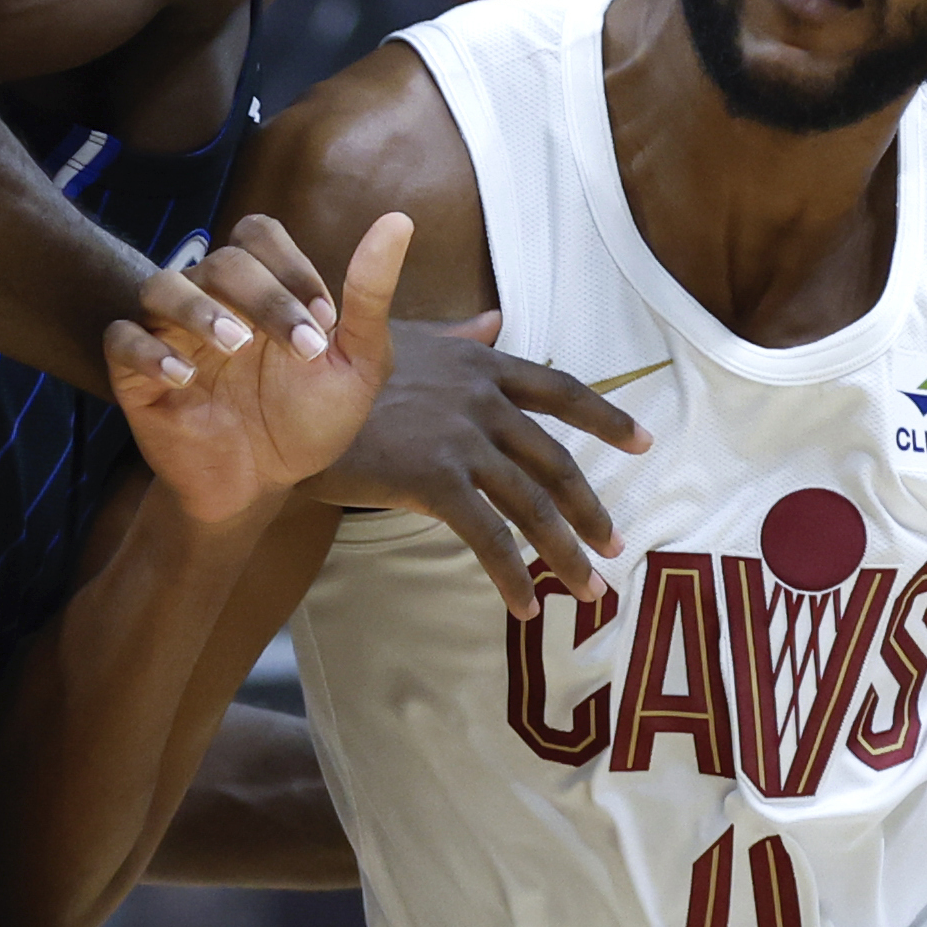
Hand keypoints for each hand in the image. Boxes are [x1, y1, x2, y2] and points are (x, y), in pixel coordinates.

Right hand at [108, 214, 406, 524]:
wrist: (261, 484)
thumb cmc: (306, 419)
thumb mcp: (355, 364)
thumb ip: (370, 296)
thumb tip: (399, 221)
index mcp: (259, 288)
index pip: (257, 234)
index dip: (291, 266)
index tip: (325, 322)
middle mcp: (211, 300)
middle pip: (220, 261)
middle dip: (266, 297)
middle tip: (302, 349)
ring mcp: (170, 333)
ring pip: (160, 286)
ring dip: (199, 309)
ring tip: (236, 346)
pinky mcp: (136, 374)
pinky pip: (122, 340)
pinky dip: (150, 351)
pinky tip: (183, 378)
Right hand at [299, 313, 653, 615]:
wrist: (284, 400)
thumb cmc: (336, 370)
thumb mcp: (403, 341)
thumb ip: (459, 337)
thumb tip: (496, 320)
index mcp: (481, 365)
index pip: (561, 390)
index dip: (605, 417)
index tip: (642, 442)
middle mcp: (482, 400)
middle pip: (555, 461)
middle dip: (589, 508)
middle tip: (614, 544)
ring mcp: (461, 439)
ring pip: (532, 506)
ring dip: (566, 554)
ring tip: (589, 589)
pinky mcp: (435, 480)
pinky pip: (488, 538)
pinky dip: (511, 576)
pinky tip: (526, 606)